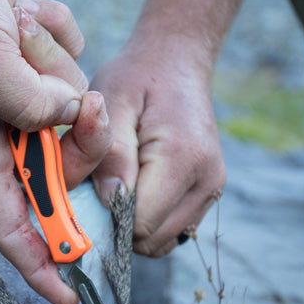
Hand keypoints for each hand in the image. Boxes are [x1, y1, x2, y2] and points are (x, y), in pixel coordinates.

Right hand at [0, 0, 110, 303]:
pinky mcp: (33, 73)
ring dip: (54, 68)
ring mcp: (16, 104)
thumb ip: (29, 102)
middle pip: (60, 169)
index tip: (73, 292)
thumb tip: (71, 116)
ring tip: (19, 32)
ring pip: (71, 114)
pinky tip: (20, 17)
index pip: (8, 224)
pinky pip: (68, 68)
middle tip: (90, 105)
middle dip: (82, 140)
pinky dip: (53, 37)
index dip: (38, 263)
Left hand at [91, 46, 225, 256]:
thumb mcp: (111, 103)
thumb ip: (109, 152)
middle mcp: (207, 179)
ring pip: (164, 241)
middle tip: (101, 189)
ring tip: (120, 185)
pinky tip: (136, 188)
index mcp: (183, 157)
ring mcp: (212, 189)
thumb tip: (111, 201)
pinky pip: (173, 229)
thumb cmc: (136, 79)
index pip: (142, 223)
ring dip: (135, 225)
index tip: (91, 193)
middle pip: (154, 239)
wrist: (175, 62)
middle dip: (120, 225)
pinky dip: (151, 220)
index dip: (109, 217)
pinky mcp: (209, 193)